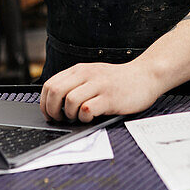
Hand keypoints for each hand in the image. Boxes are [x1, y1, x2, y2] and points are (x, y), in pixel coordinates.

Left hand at [40, 60, 164, 122]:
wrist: (145, 76)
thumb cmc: (118, 80)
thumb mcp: (93, 75)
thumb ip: (76, 83)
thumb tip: (54, 102)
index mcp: (79, 70)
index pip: (50, 84)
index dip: (44, 102)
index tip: (49, 113)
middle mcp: (87, 75)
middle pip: (55, 91)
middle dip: (52, 110)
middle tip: (59, 119)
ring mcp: (98, 85)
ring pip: (70, 100)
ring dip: (70, 115)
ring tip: (78, 117)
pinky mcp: (110, 98)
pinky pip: (87, 109)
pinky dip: (85, 117)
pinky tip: (91, 117)